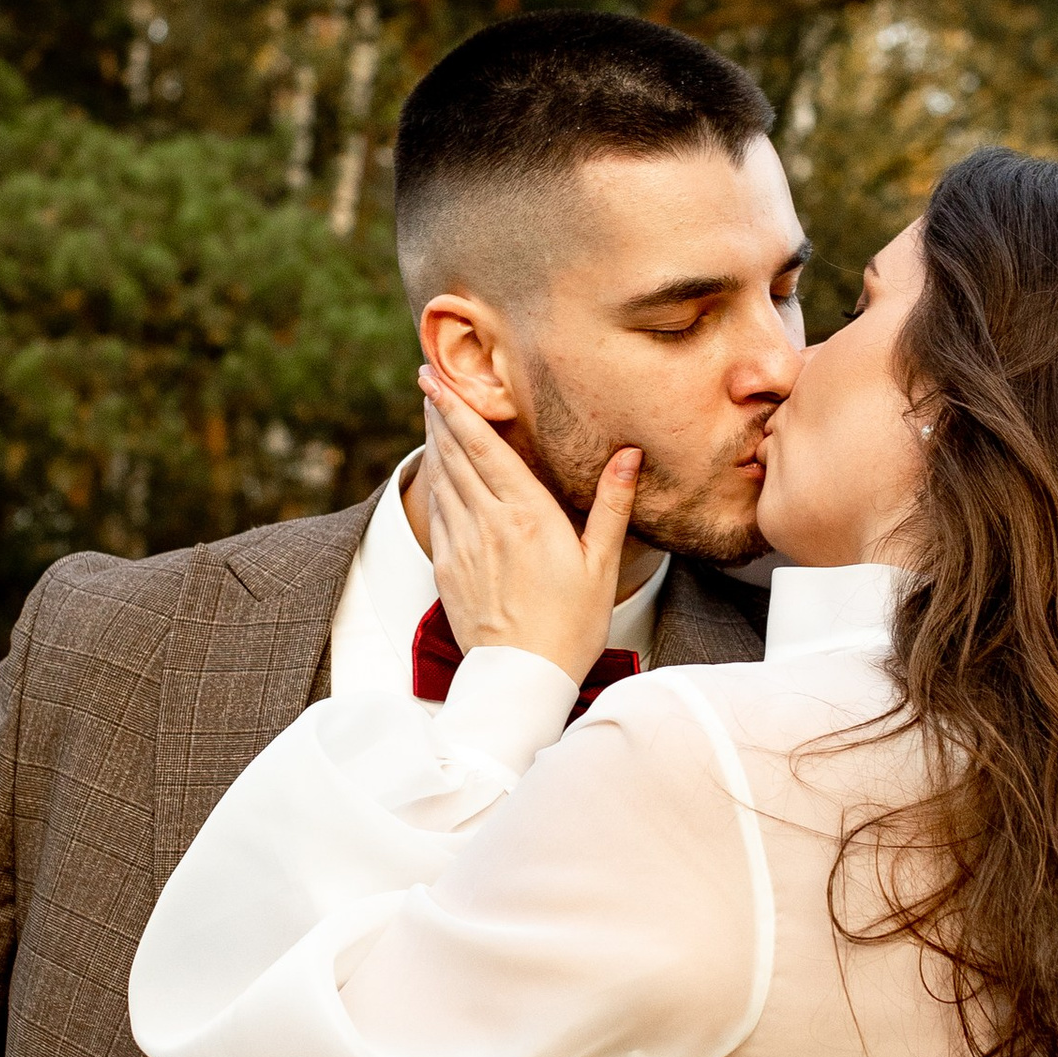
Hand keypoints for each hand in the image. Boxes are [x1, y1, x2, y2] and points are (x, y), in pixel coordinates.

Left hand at [418, 368, 639, 684]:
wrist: (522, 678)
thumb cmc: (570, 624)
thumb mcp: (601, 563)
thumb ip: (611, 504)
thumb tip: (628, 455)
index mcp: (527, 516)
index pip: (484, 448)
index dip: (458, 409)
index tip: (438, 378)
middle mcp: (488, 523)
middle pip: (455, 454)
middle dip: (440, 412)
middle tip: (428, 378)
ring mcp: (462, 545)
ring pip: (441, 479)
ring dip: (435, 443)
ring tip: (431, 412)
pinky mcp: (447, 567)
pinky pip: (438, 512)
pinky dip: (435, 483)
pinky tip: (439, 471)